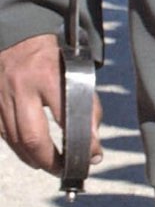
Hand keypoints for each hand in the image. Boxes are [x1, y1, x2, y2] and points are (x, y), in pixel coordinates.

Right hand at [0, 33, 101, 174]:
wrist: (17, 37)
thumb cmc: (53, 56)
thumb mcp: (75, 69)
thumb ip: (86, 101)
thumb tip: (93, 140)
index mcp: (48, 74)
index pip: (68, 113)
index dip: (82, 139)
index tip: (93, 154)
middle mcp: (22, 88)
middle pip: (33, 136)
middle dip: (50, 160)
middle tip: (66, 170)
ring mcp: (2, 98)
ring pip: (16, 140)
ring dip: (35, 159)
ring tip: (52, 166)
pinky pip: (4, 135)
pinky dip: (19, 149)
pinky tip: (32, 155)